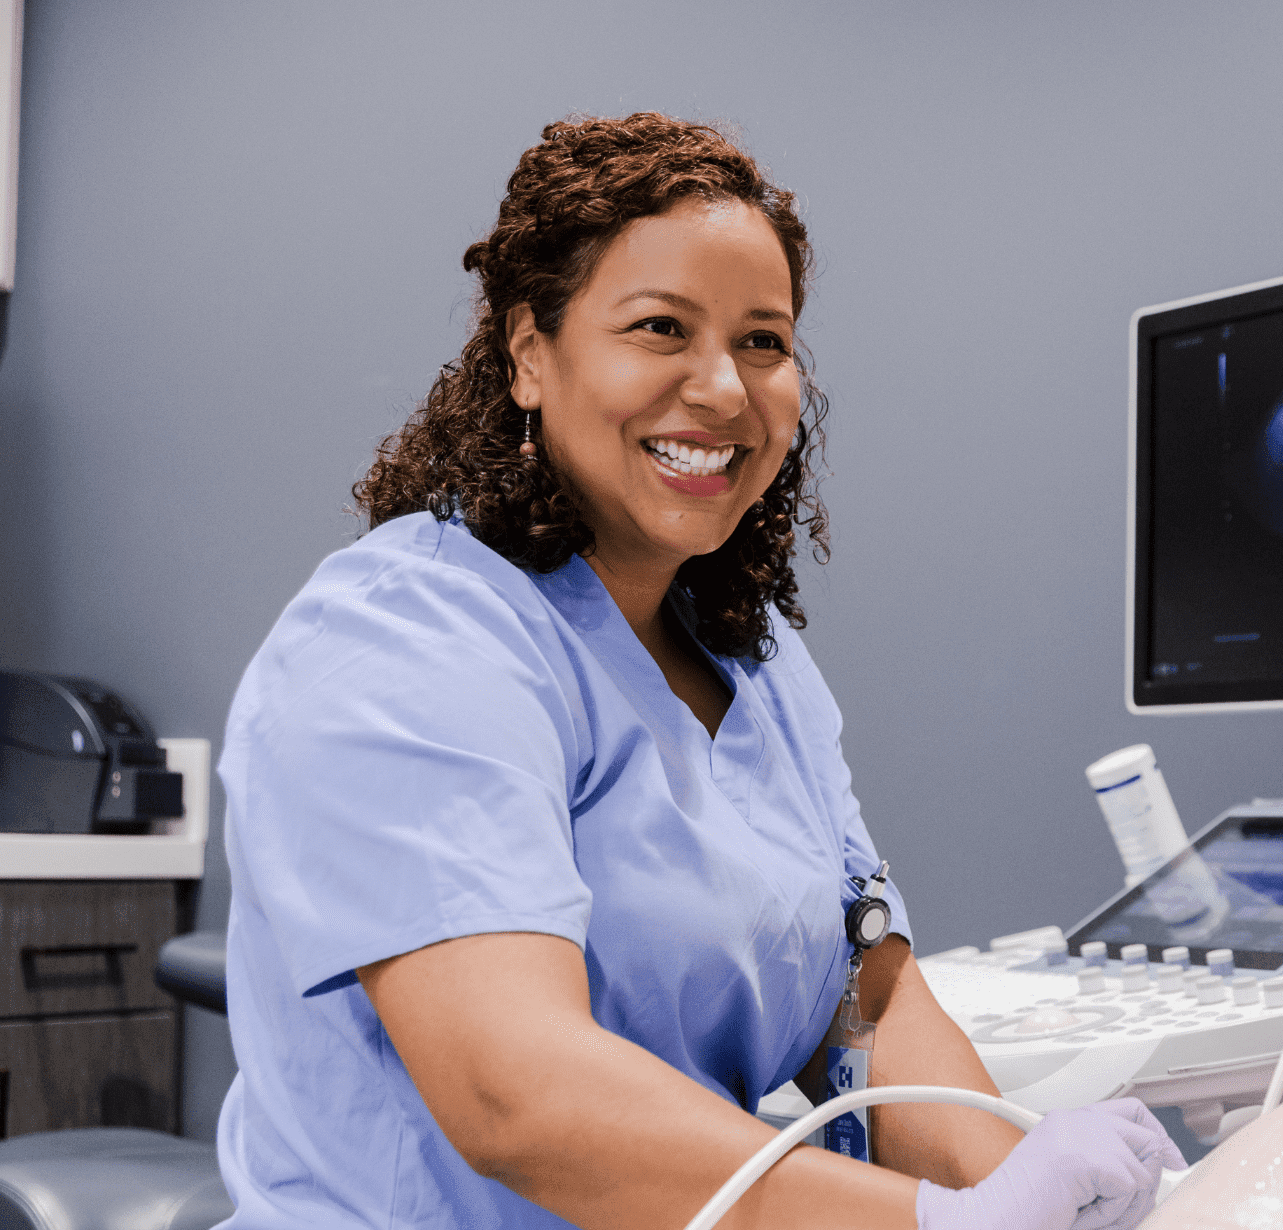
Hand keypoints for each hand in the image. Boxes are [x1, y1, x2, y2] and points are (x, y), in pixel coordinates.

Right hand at [916, 1098, 1185, 1229]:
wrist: (995, 1218)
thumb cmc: (1029, 1210)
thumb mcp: (1075, 1182)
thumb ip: (1106, 1165)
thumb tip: (1157, 1167)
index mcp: (1068, 1122)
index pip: (1129, 1111)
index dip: (1155, 1133)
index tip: (1170, 1157)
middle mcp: (1075, 1119)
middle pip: (1145, 1137)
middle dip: (1145, 1178)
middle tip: (1118, 1206)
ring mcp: (1081, 1133)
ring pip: (1142, 1172)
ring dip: (1122, 1205)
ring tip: (1085, 1211)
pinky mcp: (1088, 1156)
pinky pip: (1130, 1190)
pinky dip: (1111, 1212)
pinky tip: (1080, 1210)